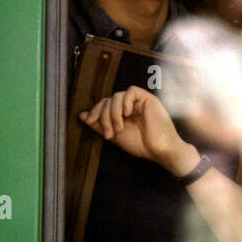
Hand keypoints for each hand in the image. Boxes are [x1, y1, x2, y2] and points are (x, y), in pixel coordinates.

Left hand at [80, 86, 196, 174]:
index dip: (95, 111)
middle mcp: (130, 106)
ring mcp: (139, 102)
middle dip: (104, 116)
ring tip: (120, 128)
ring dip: (114, 113)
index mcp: (122, 114)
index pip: (104, 104)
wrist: (159, 150)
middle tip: (109, 133)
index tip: (89, 121)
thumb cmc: (141, 145)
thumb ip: (99, 125)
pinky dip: (126, 102)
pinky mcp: (148, 99)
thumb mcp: (115, 135)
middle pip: (108, 100)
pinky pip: (132, 91)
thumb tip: (82, 116)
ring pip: (117, 96)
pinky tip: (128, 114)